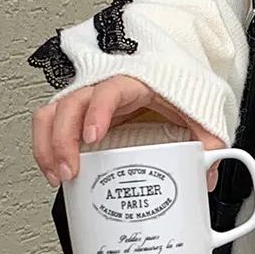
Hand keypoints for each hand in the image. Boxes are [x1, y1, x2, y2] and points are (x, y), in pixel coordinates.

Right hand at [32, 76, 223, 186]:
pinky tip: (55, 170)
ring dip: (47, 145)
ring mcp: (89, 101)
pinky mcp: (81, 115)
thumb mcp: (200, 112)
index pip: (107, 90)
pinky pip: (53, 123)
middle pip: (70, 104)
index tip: (92, 137)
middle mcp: (104, 87)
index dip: (96, 112)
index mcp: (134, 81)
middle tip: (71, 171)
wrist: (175, 77)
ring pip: (53, 113)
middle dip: (63, 139)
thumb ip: (208, 140)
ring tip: (58, 176)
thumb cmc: (179, 91)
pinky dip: (46, 146)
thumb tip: (207, 171)